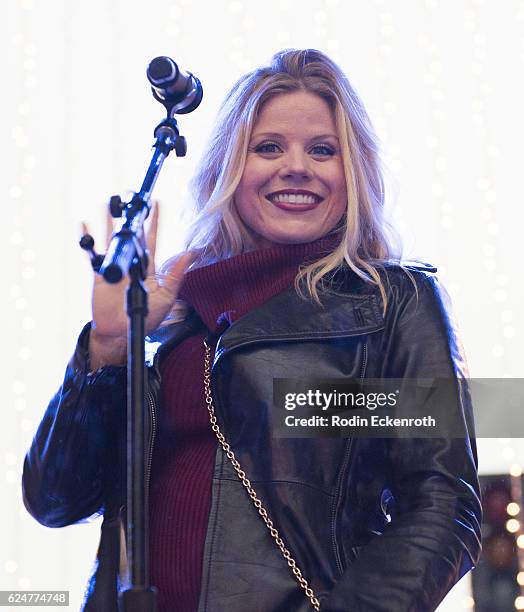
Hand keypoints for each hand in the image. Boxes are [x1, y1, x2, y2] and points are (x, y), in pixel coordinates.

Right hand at [82, 202, 194, 368]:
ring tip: (109, 204)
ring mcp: (115, 267)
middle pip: (131, 235)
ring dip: (110, 222)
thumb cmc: (146, 318)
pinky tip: (84, 226)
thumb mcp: (166, 296)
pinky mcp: (99, 273)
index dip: (155, 222)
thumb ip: (176, 274)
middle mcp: (131, 263)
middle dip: (132, 217)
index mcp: (148, 267)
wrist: (121, 332)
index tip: (157, 204)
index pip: (152, 240)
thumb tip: (191, 254)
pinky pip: (92, 253)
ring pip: (112, 239)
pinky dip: (87, 240)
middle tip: (133, 199)